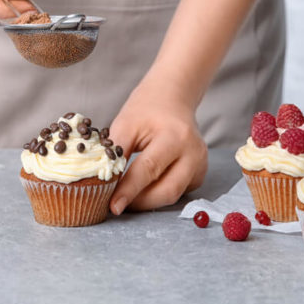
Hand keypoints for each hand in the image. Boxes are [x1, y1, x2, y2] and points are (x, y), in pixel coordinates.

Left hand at [109, 77, 207, 213]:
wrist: (172, 97)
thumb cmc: (146, 109)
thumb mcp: (125, 124)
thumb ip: (116, 154)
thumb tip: (103, 183)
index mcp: (174, 136)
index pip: (148, 170)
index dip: (129, 191)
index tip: (113, 206)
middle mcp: (193, 152)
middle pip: (167, 190)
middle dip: (140, 202)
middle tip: (117, 203)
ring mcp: (200, 164)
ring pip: (173, 195)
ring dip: (148, 200)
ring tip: (128, 196)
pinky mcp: (200, 173)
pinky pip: (178, 191)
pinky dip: (159, 193)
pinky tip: (146, 187)